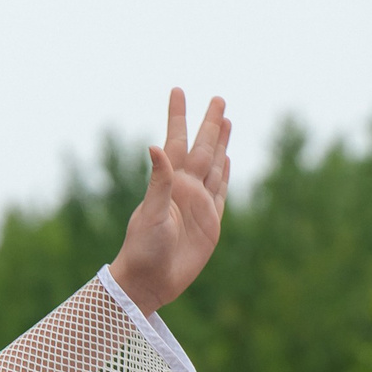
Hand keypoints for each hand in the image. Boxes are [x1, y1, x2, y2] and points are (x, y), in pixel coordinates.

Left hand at [108, 90, 231, 314]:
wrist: (150, 281)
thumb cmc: (144, 248)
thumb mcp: (152, 213)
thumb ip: (159, 181)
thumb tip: (156, 146)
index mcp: (170, 182)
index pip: (176, 139)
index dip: (178, 115)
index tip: (178, 91)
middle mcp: (186, 188)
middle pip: (202, 147)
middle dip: (210, 123)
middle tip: (218, 98)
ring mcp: (200, 204)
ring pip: (214, 166)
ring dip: (221, 144)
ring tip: (227, 121)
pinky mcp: (210, 223)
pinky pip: (220, 192)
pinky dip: (224, 174)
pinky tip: (226, 159)